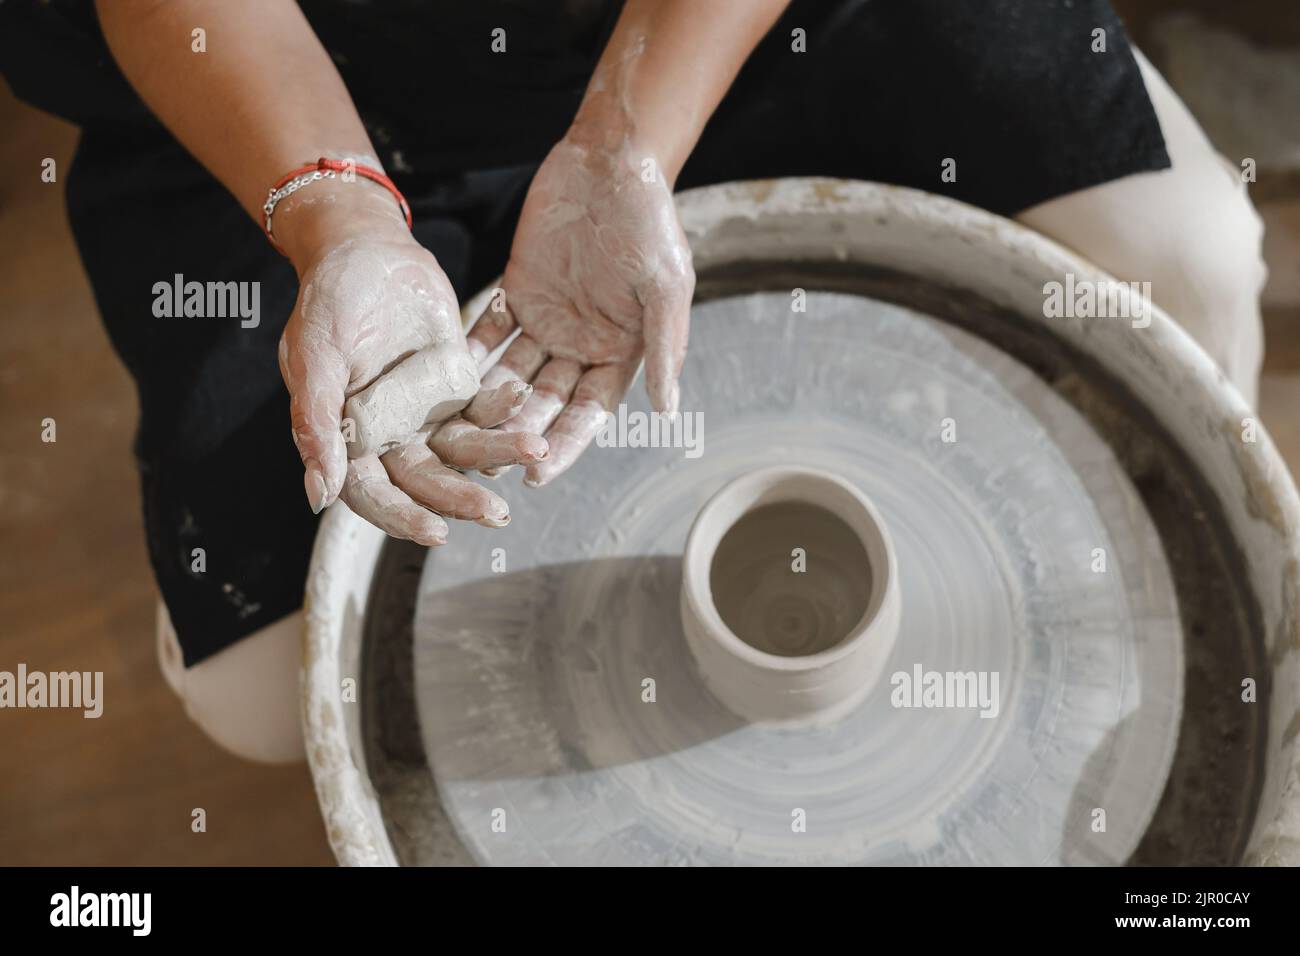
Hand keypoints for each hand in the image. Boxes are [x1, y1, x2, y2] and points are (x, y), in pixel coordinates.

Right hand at [276, 184, 545, 543]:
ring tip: (532, 451)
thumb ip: (315, 422)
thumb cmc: (328, 300)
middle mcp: (388, 436)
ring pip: (462, 449)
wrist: (365, 248)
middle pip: (426, 481)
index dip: (402, 516)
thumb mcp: (313, 355)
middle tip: (496, 514)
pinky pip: (483, 409)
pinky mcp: (456, 386)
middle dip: (460, 499)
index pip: (373, 494)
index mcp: (346, 439)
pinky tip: (521, 396)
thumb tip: (318, 496)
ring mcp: (426, 413)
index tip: (437, 531)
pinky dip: (503, 408)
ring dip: (496, 455)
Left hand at [466, 133, 694, 485]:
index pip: (588, 411)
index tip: (537, 475)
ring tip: (455, 434)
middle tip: (482, 464)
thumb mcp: (666, 284)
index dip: (565, 445)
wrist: (612, 163)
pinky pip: (488, 332)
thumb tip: (667, 410)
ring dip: (486, 404)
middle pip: (544, 402)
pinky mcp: (516, 293)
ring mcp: (547, 322)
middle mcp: (581, 347)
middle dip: (516, 433)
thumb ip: (664, 347)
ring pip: (512, 374)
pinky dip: (469, 356)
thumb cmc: (651, 222)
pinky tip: (443, 381)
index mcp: (620, 353)